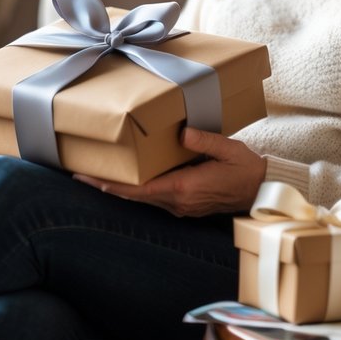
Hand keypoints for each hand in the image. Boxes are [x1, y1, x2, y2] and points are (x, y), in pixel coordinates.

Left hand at [73, 127, 266, 216]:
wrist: (262, 191)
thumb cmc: (246, 169)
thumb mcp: (227, 149)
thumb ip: (204, 140)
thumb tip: (182, 132)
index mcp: (184, 188)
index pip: (138, 190)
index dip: (110, 185)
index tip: (88, 177)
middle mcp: (178, 202)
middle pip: (133, 196)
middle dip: (106, 186)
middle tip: (78, 173)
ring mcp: (181, 206)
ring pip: (142, 198)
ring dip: (119, 188)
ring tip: (96, 175)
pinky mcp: (185, 205)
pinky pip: (154, 197)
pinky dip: (136, 189)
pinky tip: (127, 178)